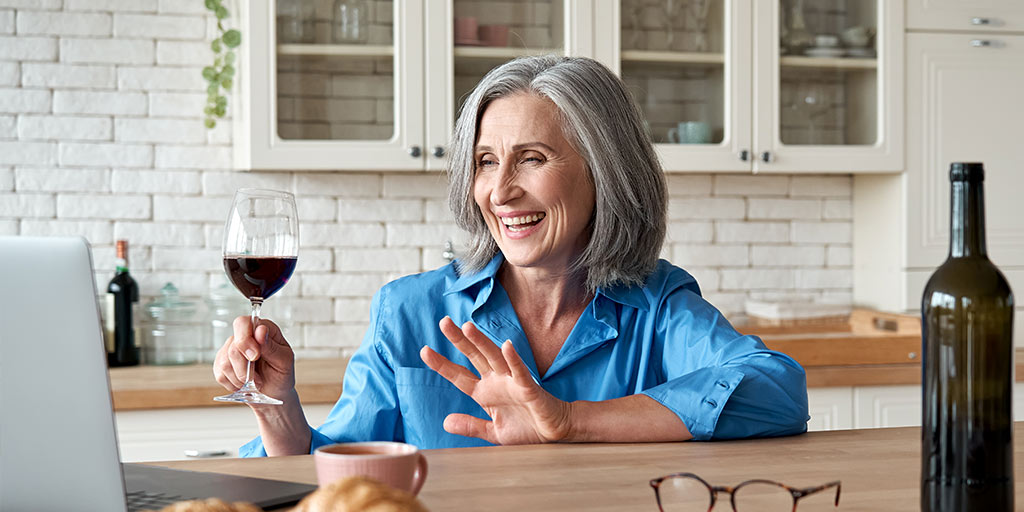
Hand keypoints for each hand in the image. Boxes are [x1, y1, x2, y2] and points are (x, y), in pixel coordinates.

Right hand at [213, 316, 295, 402]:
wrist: (273, 392)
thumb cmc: (281, 374)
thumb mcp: (284, 361)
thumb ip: (272, 346)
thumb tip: (260, 331)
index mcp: (262, 329)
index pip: (243, 323)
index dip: (245, 340)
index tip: (255, 356)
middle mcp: (244, 336)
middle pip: (233, 347)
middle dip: (245, 367)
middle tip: (256, 377)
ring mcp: (230, 349)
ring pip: (225, 362)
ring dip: (241, 377)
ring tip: (254, 380)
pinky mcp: (221, 364)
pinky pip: (220, 374)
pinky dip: (234, 383)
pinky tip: (244, 383)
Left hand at [419, 316, 572, 444]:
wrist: (553, 432)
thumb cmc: (526, 428)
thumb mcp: (493, 432)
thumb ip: (471, 426)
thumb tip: (445, 422)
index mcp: (485, 392)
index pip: (459, 375)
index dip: (442, 364)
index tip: (424, 351)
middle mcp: (496, 382)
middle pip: (474, 356)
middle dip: (460, 340)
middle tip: (444, 322)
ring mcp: (512, 382)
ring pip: (494, 358)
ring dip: (482, 343)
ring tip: (468, 327)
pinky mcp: (529, 388)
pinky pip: (520, 371)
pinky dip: (514, 359)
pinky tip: (507, 345)